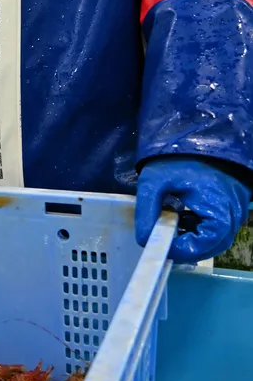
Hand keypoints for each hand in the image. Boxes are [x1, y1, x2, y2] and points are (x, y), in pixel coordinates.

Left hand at [135, 157, 250, 263]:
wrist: (201, 131)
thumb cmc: (179, 156)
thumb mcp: (154, 181)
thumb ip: (146, 212)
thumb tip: (143, 239)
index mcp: (219, 212)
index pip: (199, 247)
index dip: (176, 249)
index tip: (157, 241)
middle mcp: (234, 216)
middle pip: (209, 247)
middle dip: (184, 246)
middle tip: (162, 237)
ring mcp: (237, 212)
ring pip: (214, 239)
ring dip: (191, 237)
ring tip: (171, 222)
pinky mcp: (233, 206)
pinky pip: (218, 227)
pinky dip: (199, 227)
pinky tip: (183, 215)